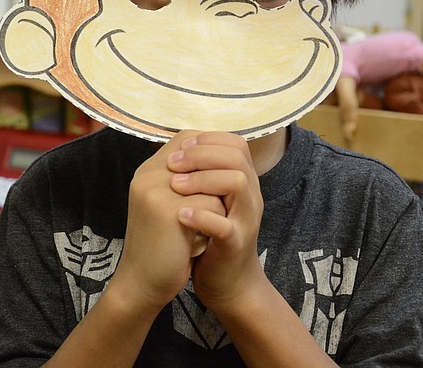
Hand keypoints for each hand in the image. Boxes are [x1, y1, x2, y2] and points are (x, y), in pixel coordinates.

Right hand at [109, 131, 225, 314]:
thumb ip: (182, 179)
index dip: (208, 154)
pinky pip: (212, 203)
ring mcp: (156, 190)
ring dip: (217, 203)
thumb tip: (215, 154)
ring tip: (205, 222)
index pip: (187, 137)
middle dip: (216, 180)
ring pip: (212, 181)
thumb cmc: (161, 244)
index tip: (216, 178)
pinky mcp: (167, 210)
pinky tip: (200, 237)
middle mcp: (148, 174)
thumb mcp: (166, 204)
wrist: (142, 283)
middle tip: (216, 206)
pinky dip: (215, 221)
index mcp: (147, 170)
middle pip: (203, 156)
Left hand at [167, 132, 266, 313]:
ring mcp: (245, 220)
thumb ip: (202, 174)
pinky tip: (181, 215)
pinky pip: (225, 226)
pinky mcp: (236, 245)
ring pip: (237, 182)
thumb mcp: (209, 199)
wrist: (227, 283)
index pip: (235, 143)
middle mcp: (250, 197)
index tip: (180, 148)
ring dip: (202, 180)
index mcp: (243, 182)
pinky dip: (202, 217)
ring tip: (175, 187)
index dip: (207, 140)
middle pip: (236, 156)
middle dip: (201, 155)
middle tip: (172, 164)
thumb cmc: (211, 237)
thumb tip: (179, 143)